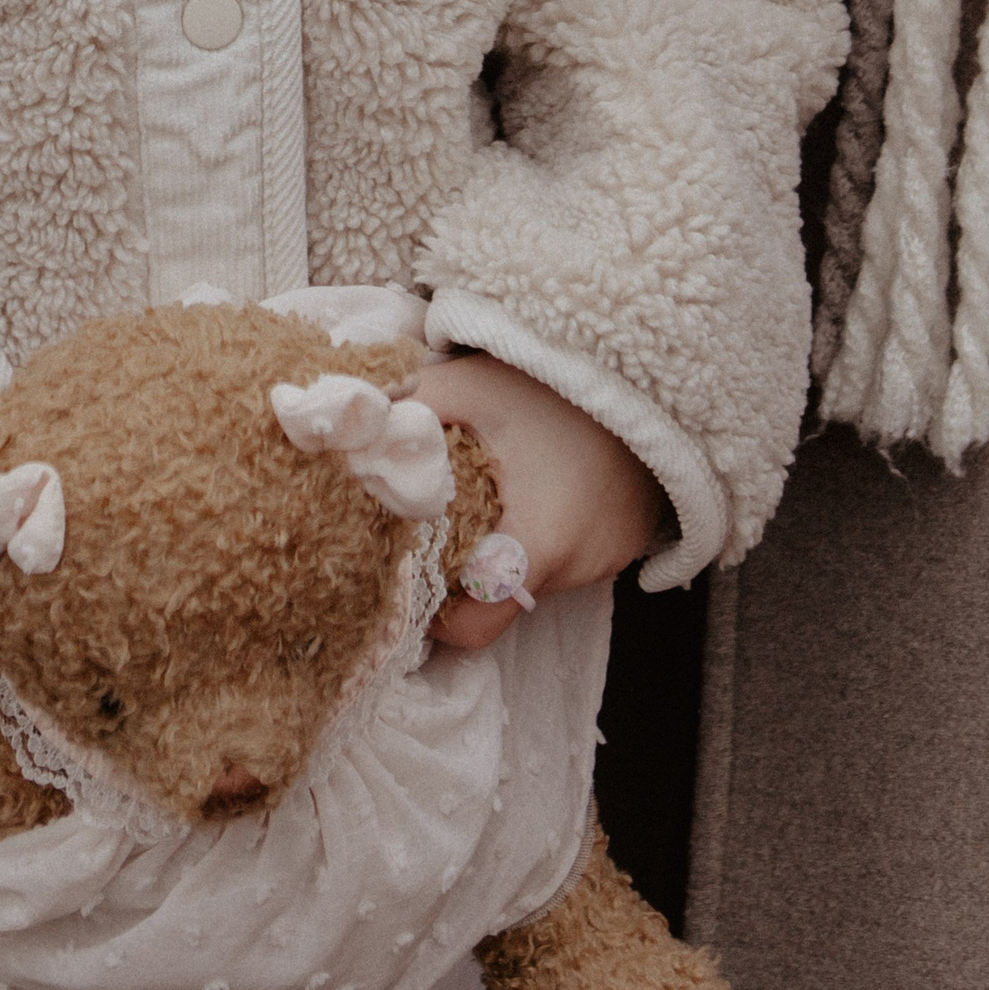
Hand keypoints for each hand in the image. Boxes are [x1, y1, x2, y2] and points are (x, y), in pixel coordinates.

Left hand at [410, 354, 665, 651]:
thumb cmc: (554, 382)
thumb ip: (403, 409)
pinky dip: (541, 530)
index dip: (435, 611)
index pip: (475, 625)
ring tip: (490, 489)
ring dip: (505, 544)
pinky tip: (533, 482)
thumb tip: (340, 428)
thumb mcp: (468, 386)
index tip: (409, 573)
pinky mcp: (628, 540)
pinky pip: (569, 554)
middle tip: (438, 522)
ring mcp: (610, 557)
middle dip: (465, 570)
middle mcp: (579, 567)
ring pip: (533, 576)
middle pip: (501, 600)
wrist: (648, 364)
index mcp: (537, 545)